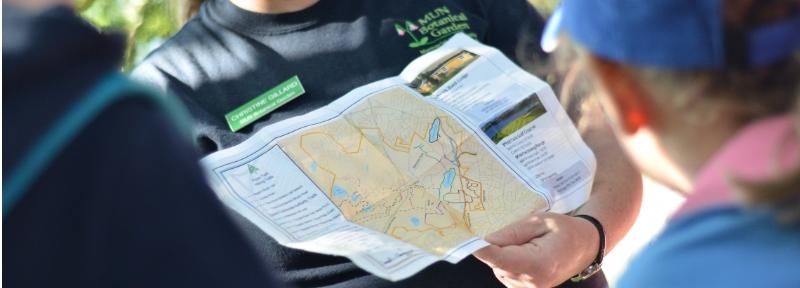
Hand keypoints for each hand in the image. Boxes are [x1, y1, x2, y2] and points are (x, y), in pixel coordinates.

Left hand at [473, 212, 599, 287]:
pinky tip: (526, 253)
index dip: (478, 248)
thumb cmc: (564, 229)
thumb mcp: (539, 221)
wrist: (586, 246)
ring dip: (504, 254)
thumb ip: (511, 232)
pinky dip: (509, 261)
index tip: (462, 237)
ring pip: (499, 268)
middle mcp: (532, 282)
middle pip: (496, 262)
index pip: (497, 257)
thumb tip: (484, 240)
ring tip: (529, 243)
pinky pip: (505, 272)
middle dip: (497, 246)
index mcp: (537, 264)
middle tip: (520, 233)